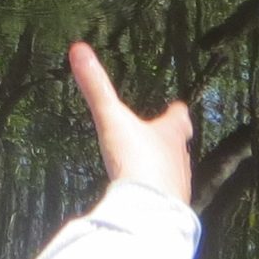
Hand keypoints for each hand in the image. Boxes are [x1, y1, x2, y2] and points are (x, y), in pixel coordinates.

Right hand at [70, 41, 192, 205]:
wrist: (149, 208)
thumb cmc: (137, 159)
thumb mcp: (111, 118)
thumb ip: (96, 87)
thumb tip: (79, 49)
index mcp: (169, 134)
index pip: (178, 117)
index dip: (176, 111)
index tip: (178, 106)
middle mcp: (179, 159)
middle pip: (180, 146)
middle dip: (173, 141)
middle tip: (166, 136)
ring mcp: (178, 185)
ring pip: (176, 171)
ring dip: (167, 167)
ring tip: (157, 166)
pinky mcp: (171, 208)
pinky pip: (167, 195)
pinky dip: (159, 191)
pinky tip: (149, 194)